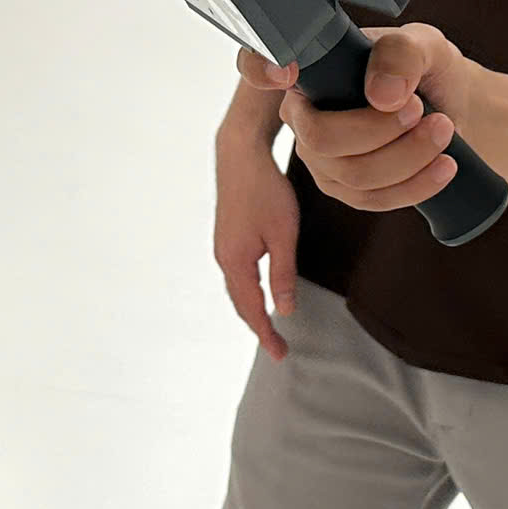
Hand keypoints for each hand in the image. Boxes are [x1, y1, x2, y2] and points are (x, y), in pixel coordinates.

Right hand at [212, 134, 302, 358]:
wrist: (240, 154)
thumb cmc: (264, 190)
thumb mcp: (283, 234)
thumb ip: (283, 273)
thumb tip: (284, 310)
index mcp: (236, 262)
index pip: (251, 309)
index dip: (266, 334)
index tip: (280, 354)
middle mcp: (224, 258)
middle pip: (240, 304)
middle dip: (258, 327)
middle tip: (277, 347)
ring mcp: (223, 247)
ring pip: (237, 290)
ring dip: (252, 310)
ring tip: (269, 326)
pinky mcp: (226, 236)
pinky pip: (236, 275)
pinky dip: (247, 292)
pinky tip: (259, 292)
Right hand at [234, 24, 468, 214]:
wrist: (448, 106)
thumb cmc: (424, 68)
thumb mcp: (423, 44)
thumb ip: (401, 54)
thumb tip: (382, 95)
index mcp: (309, 67)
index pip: (258, 64)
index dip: (260, 68)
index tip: (287, 72)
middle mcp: (303, 113)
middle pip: (319, 138)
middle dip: (378, 131)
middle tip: (420, 108)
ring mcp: (319, 155)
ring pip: (352, 174)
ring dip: (408, 156)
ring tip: (442, 129)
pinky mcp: (344, 187)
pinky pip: (372, 199)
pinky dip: (416, 184)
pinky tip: (444, 165)